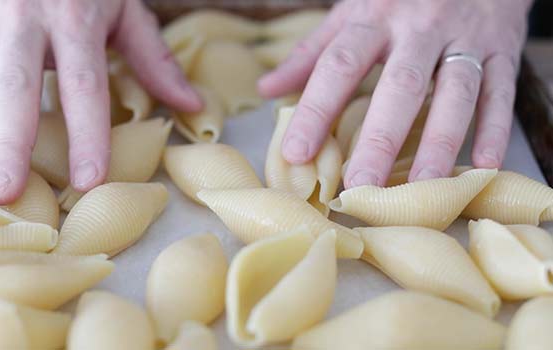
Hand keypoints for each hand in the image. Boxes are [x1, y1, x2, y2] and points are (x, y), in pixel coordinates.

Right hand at [0, 0, 201, 203]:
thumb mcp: (127, 10)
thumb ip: (154, 59)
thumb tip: (191, 105)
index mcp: (76, 21)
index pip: (84, 88)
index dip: (87, 136)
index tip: (87, 181)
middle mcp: (25, 20)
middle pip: (16, 90)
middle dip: (9, 145)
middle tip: (5, 194)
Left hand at [259, 0, 531, 187]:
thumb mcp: (352, 14)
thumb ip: (312, 53)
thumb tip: (266, 90)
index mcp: (374, 19)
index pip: (338, 66)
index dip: (316, 109)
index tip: (296, 153)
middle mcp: (419, 28)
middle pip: (399, 86)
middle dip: (379, 138)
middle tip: (359, 186)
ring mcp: (465, 37)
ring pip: (455, 92)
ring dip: (440, 142)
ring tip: (423, 188)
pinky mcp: (503, 49)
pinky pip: (501, 90)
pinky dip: (495, 128)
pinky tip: (484, 167)